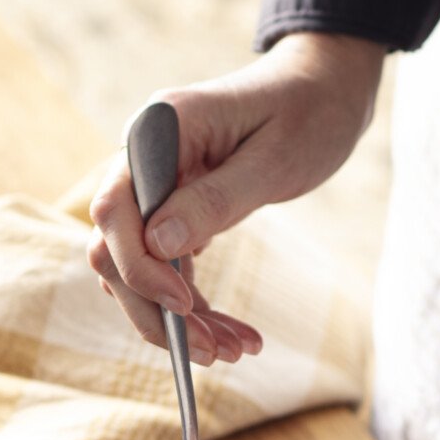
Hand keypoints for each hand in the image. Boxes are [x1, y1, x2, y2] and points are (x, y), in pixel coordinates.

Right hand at [87, 31, 384, 364]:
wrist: (325, 88)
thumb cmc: (308, 110)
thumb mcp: (273, 159)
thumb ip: (214, 201)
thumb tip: (158, 245)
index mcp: (159, 131)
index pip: (115, 209)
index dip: (139, 266)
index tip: (184, 305)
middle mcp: (143, 160)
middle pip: (116, 251)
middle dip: (156, 310)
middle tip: (213, 352)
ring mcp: (154, 188)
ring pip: (137, 270)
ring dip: (175, 320)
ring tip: (232, 351)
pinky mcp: (172, 212)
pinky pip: (166, 269)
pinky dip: (192, 308)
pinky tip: (231, 334)